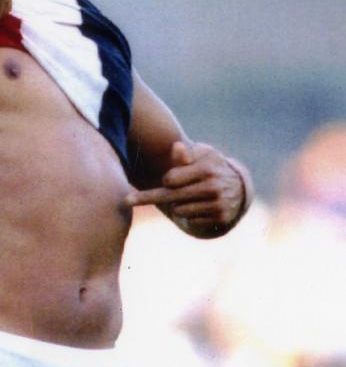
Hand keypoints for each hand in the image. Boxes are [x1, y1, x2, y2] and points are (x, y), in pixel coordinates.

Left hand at [123, 141, 246, 235]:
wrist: (239, 187)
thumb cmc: (210, 167)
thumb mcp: (201, 155)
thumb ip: (185, 154)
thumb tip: (176, 146)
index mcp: (206, 169)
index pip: (170, 180)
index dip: (165, 180)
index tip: (162, 181)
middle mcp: (212, 187)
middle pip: (170, 196)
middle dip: (147, 198)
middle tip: (126, 201)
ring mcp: (218, 204)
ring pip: (179, 210)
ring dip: (178, 205)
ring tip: (190, 197)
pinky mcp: (220, 218)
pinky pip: (191, 220)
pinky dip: (190, 215)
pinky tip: (200, 207)